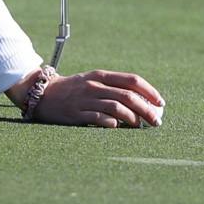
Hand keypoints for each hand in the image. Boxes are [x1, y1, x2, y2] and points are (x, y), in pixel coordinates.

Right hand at [10, 67, 162, 127]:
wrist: (43, 94)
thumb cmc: (74, 90)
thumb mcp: (93, 83)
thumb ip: (114, 89)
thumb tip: (142, 102)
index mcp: (101, 76)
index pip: (131, 80)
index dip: (149, 91)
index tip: (161, 103)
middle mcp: (95, 86)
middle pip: (128, 96)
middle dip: (146, 109)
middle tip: (157, 121)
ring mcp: (85, 100)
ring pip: (116, 107)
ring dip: (133, 118)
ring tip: (140, 127)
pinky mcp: (76, 114)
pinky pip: (98, 119)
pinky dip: (112, 123)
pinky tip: (118, 127)